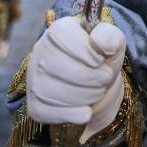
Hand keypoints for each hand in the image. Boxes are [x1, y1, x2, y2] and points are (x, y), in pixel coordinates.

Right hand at [26, 16, 125, 142]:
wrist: (96, 84)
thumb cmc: (101, 58)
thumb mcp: (112, 42)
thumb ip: (110, 36)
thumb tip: (102, 42)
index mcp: (59, 31)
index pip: (63, 38)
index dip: (87, 52)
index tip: (101, 60)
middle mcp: (40, 52)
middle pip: (57, 67)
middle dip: (90, 77)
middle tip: (104, 78)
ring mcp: (34, 79)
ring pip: (51, 92)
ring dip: (84, 96)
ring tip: (97, 91)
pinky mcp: (35, 104)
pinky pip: (45, 112)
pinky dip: (71, 114)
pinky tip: (85, 111)